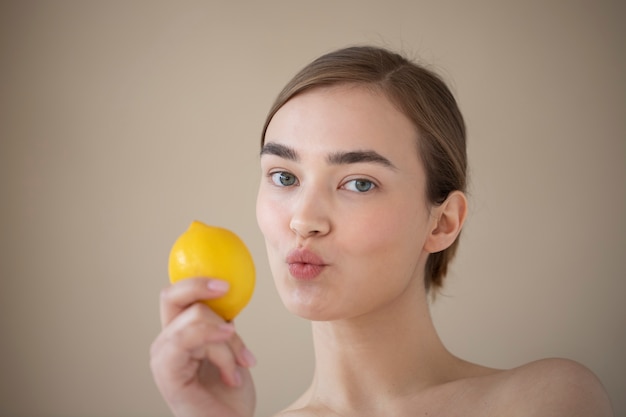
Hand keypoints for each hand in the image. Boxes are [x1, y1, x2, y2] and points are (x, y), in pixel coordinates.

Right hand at [150, 278, 255, 416]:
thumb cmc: (230, 394)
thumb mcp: (230, 347)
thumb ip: (222, 323)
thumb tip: (232, 292)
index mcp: (179, 333)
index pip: (178, 294)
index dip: (198, 280)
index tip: (228, 283)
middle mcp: (166, 341)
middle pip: (171, 295)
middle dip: (201, 288)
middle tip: (228, 293)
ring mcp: (162, 355)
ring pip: (196, 317)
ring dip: (228, 340)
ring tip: (240, 364)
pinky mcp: (165, 371)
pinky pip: (190, 339)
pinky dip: (220, 350)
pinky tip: (232, 372)